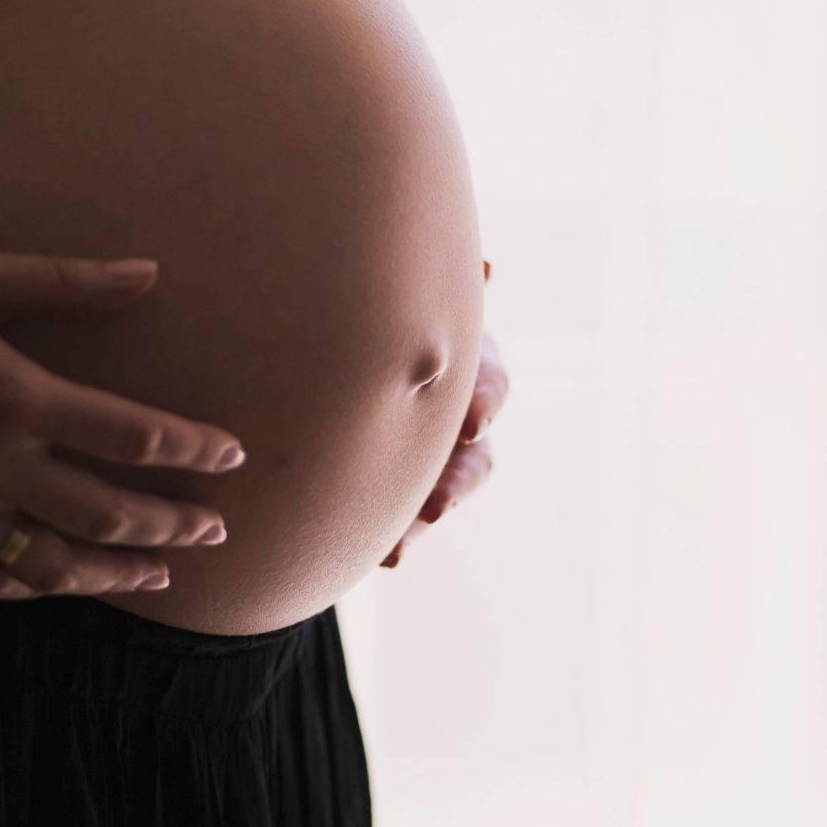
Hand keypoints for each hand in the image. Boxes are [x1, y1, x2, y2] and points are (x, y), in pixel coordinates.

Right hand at [0, 242, 244, 601]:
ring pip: (54, 563)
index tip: (232, 455)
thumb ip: (67, 280)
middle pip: (108, 513)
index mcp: (14, 397)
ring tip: (161, 573)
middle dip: (173, 525)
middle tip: (218, 530)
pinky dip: (34, 588)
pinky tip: (63, 584)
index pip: (132, 437)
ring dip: (117, 571)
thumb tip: (149, 272)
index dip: (193, 450)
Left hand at [381, 258, 506, 568]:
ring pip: (446, 492)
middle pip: (474, 453)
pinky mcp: (408, 485)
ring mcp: (438, 451)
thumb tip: (487, 269)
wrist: (339, 345)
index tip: (470, 423)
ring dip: (426, 518)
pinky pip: (408, 518)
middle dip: (457, 479)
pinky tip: (387, 557)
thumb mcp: (402, 293)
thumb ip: (431, 289)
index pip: (488, 379)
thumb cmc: (379, 301)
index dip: (484, 401)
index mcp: (464, 356)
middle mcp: (460, 407)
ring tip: (400, 547)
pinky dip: (399, 538)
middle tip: (437, 504)